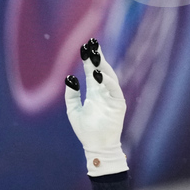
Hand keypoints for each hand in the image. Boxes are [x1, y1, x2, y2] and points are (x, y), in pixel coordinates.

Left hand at [64, 39, 127, 176]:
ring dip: (103, 66)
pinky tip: (100, 74)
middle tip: (92, 44)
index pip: (92, 72)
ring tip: (95, 56)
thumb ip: (71, 95)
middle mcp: (104, 92)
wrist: (96, 146)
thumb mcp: (73, 110)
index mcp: (94, 93)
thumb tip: (70, 78)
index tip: (85, 47)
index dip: (89, 60)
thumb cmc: (85, 130)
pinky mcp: (118, 104)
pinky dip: (108, 82)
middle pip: (101, 70)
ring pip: (109, 77)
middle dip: (97, 58)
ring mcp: (112, 97)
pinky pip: (114, 90)